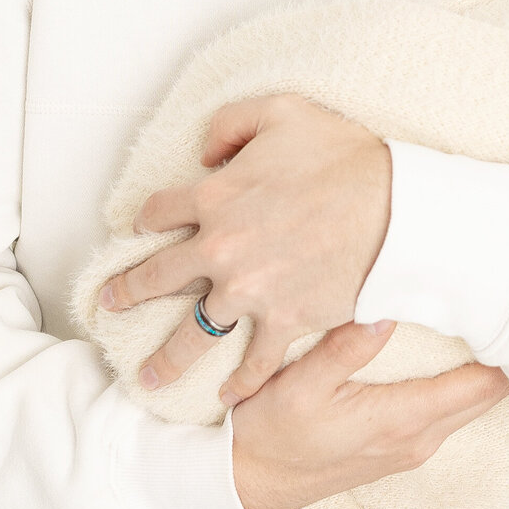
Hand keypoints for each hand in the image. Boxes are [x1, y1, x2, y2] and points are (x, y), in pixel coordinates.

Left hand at [98, 95, 391, 395]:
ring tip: (147, 377)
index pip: (159, 212)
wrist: (399, 208)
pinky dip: (242, 382)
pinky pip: (255, 360)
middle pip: (158, 276)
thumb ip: (230, 123)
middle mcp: (220, 248)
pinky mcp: (287, 320)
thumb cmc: (344, 154)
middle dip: (128, 291)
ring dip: (166, 358)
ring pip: (193, 333)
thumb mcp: (281, 111)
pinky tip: (228, 397)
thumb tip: (205, 154)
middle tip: (109, 304)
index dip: (148, 218)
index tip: (142, 229)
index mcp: (214, 196)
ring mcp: (251, 290)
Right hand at [228, 320, 508, 508]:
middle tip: (503, 303)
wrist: (252, 482)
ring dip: (482, 370)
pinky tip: (449, 354)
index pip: (482, 385)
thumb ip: (347, 348)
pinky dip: (460, 385)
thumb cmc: (273, 434)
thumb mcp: (300, 384)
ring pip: (469, 405)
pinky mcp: (402, 449)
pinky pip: (448, 414)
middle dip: (502, 354)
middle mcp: (419, 439)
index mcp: (402, 419)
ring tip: (481, 320)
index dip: (504, 348)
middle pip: (487, 396)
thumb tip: (388, 311)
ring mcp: (413, 447)